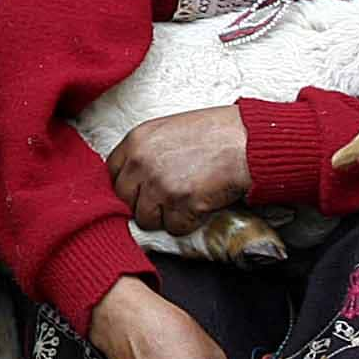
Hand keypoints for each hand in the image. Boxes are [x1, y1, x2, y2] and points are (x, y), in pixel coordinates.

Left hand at [107, 105, 252, 236]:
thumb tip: (132, 178)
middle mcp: (142, 163)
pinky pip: (174, 228)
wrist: (247, 141)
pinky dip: (189, 222)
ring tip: (186, 200)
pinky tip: (201, 204)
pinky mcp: (181, 203)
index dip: (127, 185)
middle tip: (167, 198)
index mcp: (136, 140)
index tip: (141, 189)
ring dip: (166, 216)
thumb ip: (145, 151)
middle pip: (125, 201)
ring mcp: (160, 184)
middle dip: (144, 204)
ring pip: (146, 219)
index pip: (111, 174)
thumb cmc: (214, 132)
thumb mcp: (168, 130)